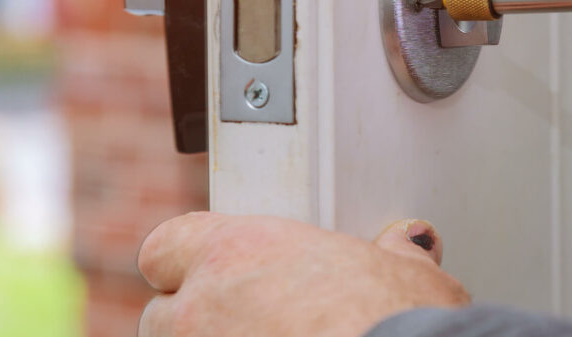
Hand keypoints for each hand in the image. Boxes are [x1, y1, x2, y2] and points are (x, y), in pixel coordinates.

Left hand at [137, 213, 469, 336]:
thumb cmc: (398, 322)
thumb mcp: (406, 275)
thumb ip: (392, 255)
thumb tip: (407, 246)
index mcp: (237, 251)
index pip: (166, 246)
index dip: (187, 259)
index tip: (215, 270)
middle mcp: (202, 308)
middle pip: (163, 314)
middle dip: (199, 320)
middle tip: (251, 325)